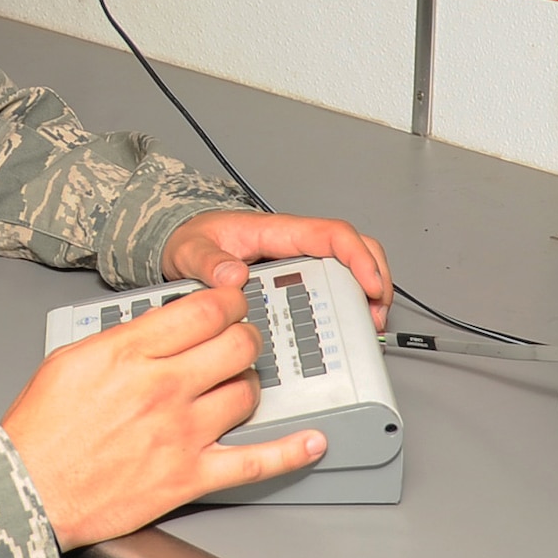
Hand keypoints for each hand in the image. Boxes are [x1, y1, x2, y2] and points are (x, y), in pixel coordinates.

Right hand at [3, 285, 326, 549]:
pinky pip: (257, 461)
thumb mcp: (71, 359)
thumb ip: (123, 338)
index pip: (205, 310)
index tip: (231, 302)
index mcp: (129, 353)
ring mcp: (181, 433)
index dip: (229, 300)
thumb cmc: (40, 431)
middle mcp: (162, 388)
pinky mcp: (190, 476)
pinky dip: (292, 451)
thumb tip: (160, 326)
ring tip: (235, 386)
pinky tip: (312, 440)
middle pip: (237, 345)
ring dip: (247, 385)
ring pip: (247, 393)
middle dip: (243, 336)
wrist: (27, 491)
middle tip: (237, 340)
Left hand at [162, 210, 391, 329]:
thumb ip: (208, 262)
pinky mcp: (293, 279)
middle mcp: (294, 244)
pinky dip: (345, 304)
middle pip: (353, 250)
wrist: (181, 244)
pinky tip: (345, 326)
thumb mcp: (190, 250)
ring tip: (367, 325)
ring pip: (347, 269)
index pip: (333, 235)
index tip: (371, 286)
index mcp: (278, 231)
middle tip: (376, 316)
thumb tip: (234, 276)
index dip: (359, 258)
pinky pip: (329, 285)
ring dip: (364, 294)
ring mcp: (297, 261)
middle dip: (374, 280)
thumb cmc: (190, 240)